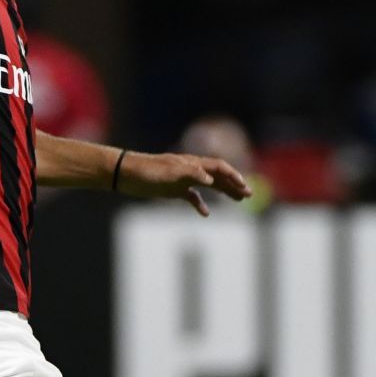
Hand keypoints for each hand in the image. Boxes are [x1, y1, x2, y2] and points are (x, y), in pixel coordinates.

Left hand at [119, 152, 250, 216]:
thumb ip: (191, 174)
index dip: (233, 176)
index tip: (244, 187)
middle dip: (234, 184)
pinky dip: (200, 204)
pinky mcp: (173, 190)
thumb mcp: (170, 172)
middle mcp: (190, 170)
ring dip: (224, 192)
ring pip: (209, 185)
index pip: (219, 167)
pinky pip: (192, 197)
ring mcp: (183, 180)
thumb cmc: (147, 171)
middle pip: (218, 176)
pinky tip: (205, 214)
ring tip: (238, 201)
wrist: (126, 174)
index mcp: (192, 163)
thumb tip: (210, 180)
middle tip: (249, 195)